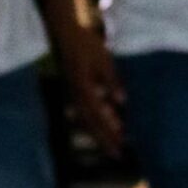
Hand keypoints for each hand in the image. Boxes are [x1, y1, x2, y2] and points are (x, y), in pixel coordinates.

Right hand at [62, 25, 124, 156]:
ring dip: (100, 132)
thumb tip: (122, 102)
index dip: (108, 133)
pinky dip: (96, 120)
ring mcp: (73, 93)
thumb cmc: (86, 44)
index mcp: (83, 89)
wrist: (65, 33)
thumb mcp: (103, 60)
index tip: (120, 146)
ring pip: (87, 119)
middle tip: (117, 154)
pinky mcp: (74, 89)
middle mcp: (76, 95)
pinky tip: (106, 123)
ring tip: (114, 144)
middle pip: (91, 123)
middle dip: (104, 139)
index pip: (98, 117)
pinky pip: (85, 110)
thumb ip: (112, 81)